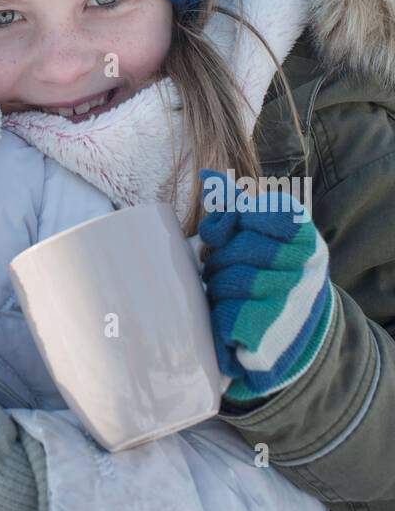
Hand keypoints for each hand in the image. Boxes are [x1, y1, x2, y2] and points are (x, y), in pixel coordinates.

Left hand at [198, 168, 334, 402]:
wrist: (301, 329)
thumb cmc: (273, 269)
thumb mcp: (264, 232)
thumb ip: (237, 203)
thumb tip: (205, 174)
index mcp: (302, 232)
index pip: (249, 212)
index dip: (228, 223)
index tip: (226, 234)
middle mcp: (305, 264)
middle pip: (235, 250)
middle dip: (219, 259)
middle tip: (221, 268)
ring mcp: (293, 299)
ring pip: (228, 283)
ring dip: (217, 288)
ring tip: (226, 292)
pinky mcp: (275, 335)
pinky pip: (228, 317)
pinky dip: (221, 318)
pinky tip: (231, 317)